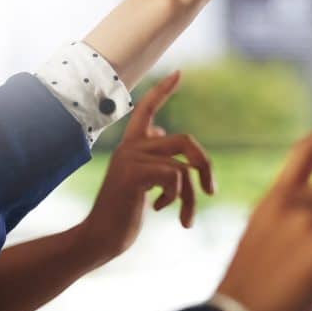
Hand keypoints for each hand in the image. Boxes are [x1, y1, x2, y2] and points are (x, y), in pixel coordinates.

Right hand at [80, 71, 213, 260]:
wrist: (100, 237)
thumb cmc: (123, 212)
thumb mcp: (140, 179)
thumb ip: (151, 155)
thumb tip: (161, 131)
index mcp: (133, 146)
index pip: (147, 109)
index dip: (163, 91)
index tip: (179, 73)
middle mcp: (131, 146)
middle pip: (186, 141)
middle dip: (205, 166)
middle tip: (211, 191)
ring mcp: (131, 158)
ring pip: (183, 166)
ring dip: (192, 196)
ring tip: (187, 218)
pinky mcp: (133, 174)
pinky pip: (175, 176)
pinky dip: (177, 197)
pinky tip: (159, 209)